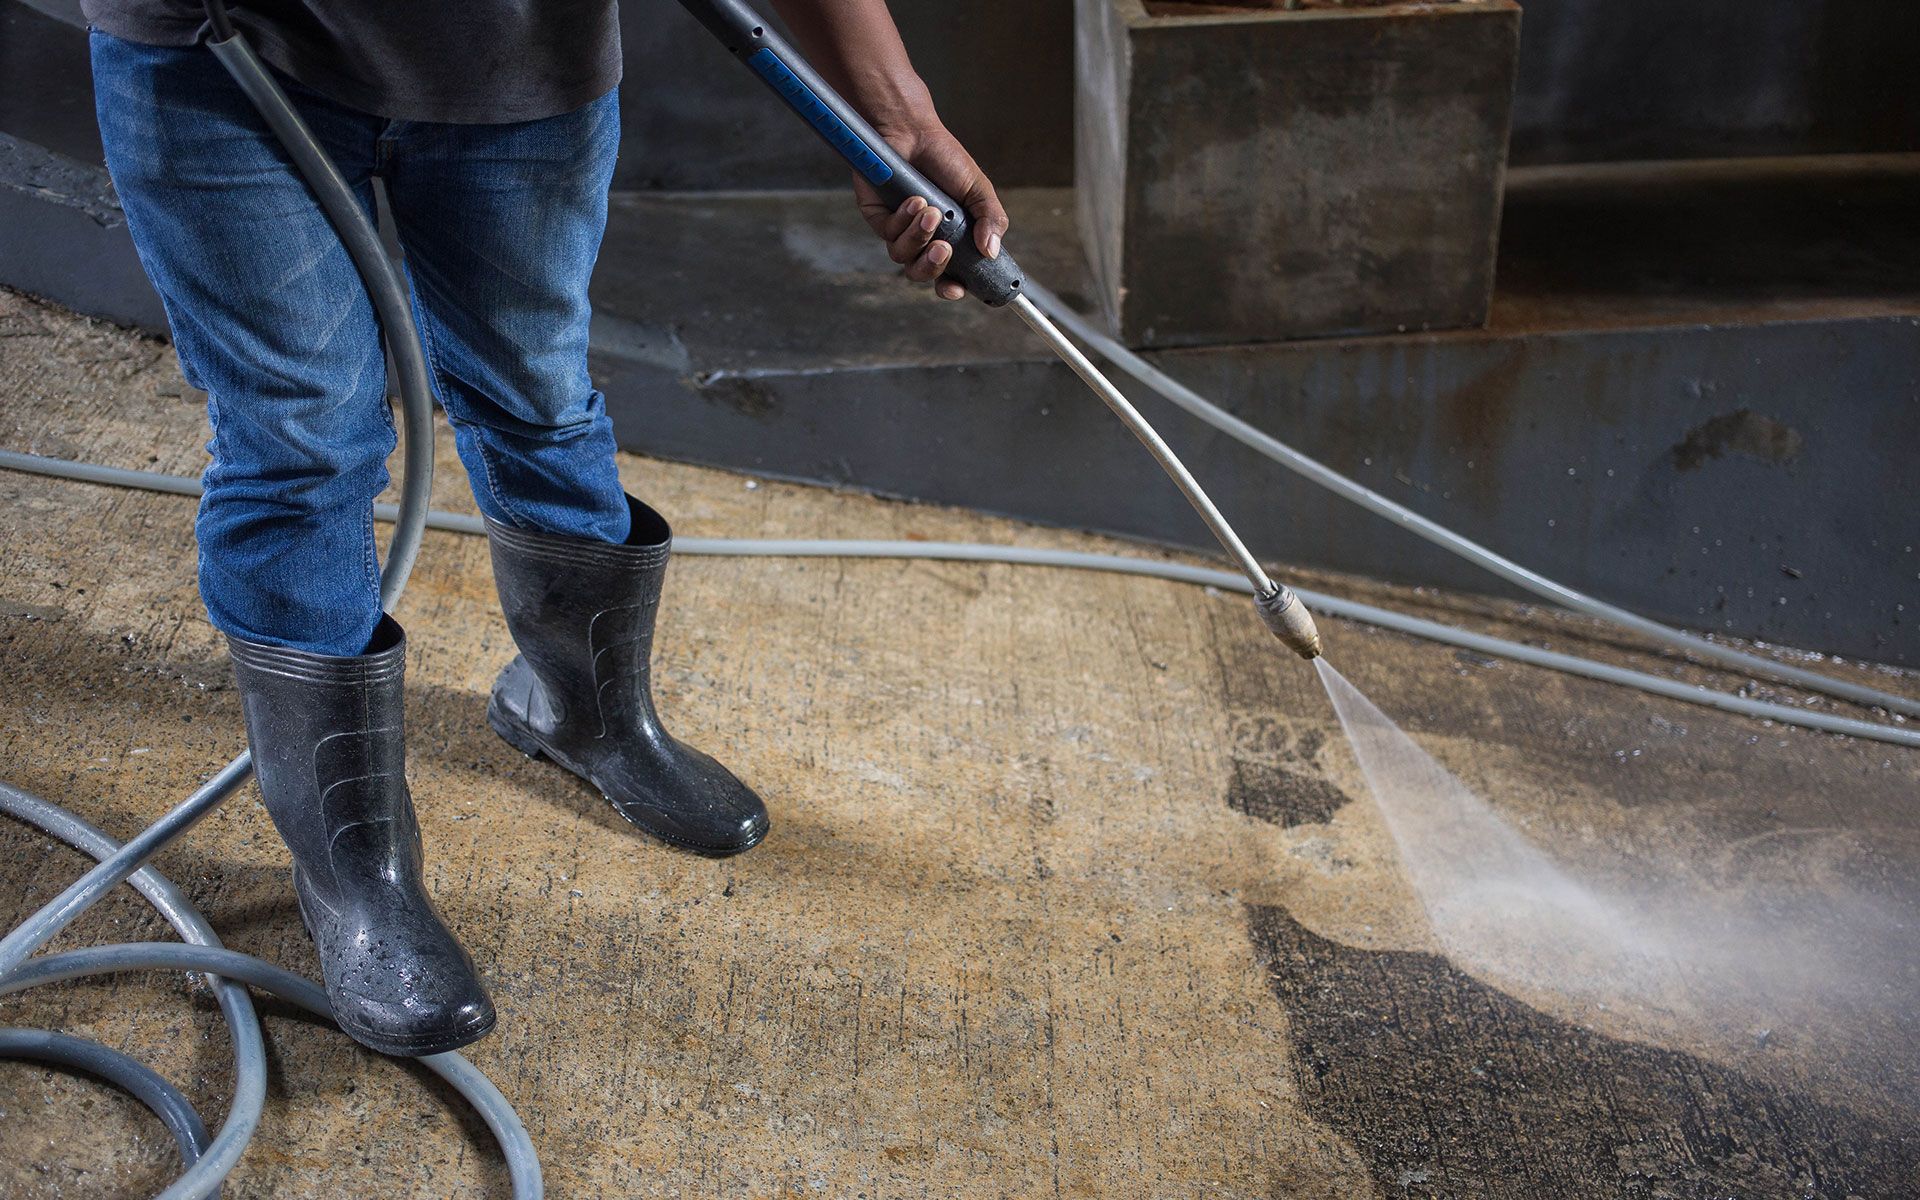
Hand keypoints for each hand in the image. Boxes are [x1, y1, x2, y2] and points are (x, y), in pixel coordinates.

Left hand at [854, 121, 1008, 300]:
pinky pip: (888, 234)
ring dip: (918, 237)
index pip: (949, 275)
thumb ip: (991, 220)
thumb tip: (992, 251)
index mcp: (949, 238)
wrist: (913, 131)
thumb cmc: (945, 158)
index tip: (956, 287)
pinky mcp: (878, 217)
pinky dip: (903, 219)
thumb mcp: (978, 190)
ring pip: (902, 257)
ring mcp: (898, 230)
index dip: (951, 288)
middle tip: (943, 248)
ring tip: (930, 211)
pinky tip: (914, 198)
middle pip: (921, 274)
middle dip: (932, 267)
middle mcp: (922, 239)